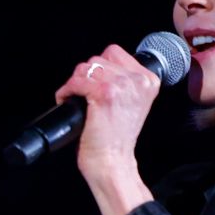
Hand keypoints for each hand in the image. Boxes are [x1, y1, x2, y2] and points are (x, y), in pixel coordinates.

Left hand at [52, 43, 160, 174]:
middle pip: (98, 59)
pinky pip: (76, 81)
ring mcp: (122, 86)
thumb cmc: (116, 139)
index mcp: (149, 80)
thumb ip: (124, 83)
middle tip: (82, 94)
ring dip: (74, 83)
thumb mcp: (131, 103)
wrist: (113, 162)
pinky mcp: (104, 93)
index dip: (99, 68)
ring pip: (86, 68)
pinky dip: (66, 91)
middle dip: (85, 76)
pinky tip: (67, 101)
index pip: (115, 53)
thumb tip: (98, 68)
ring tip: (75, 98)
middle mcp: (138, 80)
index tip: (93, 84)